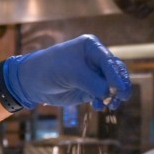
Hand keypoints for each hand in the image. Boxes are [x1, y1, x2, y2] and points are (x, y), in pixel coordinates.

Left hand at [3, 35, 130, 110]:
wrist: (33, 81)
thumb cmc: (50, 69)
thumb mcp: (71, 73)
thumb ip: (92, 83)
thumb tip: (109, 94)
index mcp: (92, 47)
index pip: (109, 61)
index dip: (116, 75)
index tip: (119, 89)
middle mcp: (96, 59)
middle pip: (115, 72)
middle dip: (119, 86)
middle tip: (121, 98)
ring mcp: (94, 74)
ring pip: (112, 85)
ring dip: (113, 96)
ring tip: (110, 105)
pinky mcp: (90, 89)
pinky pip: (103, 95)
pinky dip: (103, 101)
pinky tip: (98, 106)